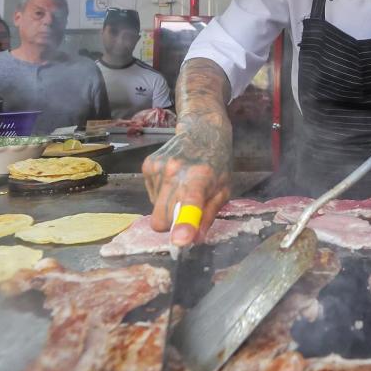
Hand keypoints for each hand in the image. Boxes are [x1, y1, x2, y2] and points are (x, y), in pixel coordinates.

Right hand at [141, 113, 232, 246]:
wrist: (201, 130)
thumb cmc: (216, 162)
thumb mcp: (223, 190)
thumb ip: (208, 216)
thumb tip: (194, 240)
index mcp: (200, 177)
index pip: (189, 205)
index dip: (183, 225)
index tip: (180, 241)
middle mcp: (175, 171)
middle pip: (161, 219)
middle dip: (171, 224)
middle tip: (186, 213)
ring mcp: (158, 168)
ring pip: (154, 209)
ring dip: (167, 206)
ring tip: (182, 188)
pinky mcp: (147, 165)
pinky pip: (150, 196)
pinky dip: (161, 195)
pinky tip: (173, 181)